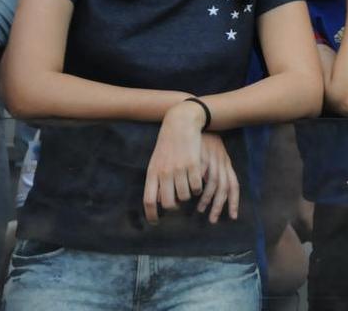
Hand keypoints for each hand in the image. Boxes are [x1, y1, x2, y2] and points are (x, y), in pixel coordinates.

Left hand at [143, 100, 206, 223]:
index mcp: (153, 173)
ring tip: (188, 189)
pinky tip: (197, 182)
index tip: (156, 223)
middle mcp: (165, 173)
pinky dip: (198, 188)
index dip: (151, 215)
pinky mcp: (193, 165)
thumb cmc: (168, 145)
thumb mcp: (157, 161)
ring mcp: (179, 169)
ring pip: (185, 196)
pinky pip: (197, 186)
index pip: (149, 200)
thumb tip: (158, 200)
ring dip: (188, 196)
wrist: (180, 124)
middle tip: (178, 206)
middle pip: (168, 203)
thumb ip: (156, 180)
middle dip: (174, 208)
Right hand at [195, 133, 240, 222]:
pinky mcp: (198, 157)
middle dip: (221, 205)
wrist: (190, 121)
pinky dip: (198, 186)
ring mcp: (210, 159)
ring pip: (215, 183)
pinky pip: (201, 175)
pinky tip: (192, 195)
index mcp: (225, 163)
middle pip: (226, 187)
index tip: (233, 216)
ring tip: (200, 210)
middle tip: (214, 220)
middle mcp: (221, 162)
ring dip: (208, 199)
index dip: (235, 201)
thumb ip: (210, 172)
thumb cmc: (199, 142)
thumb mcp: (210, 156)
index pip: (234, 185)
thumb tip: (206, 191)